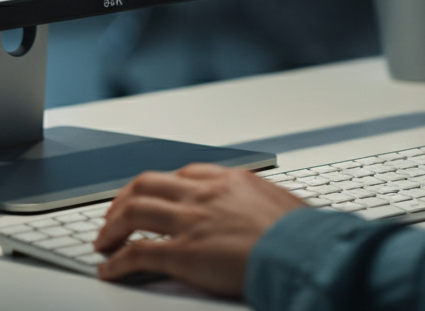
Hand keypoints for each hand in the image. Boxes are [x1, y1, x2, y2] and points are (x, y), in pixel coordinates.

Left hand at [94, 163, 304, 295]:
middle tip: (115, 216)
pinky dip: (115, 262)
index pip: (184, 173)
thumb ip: (256, 205)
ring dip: (112, 227)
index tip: (153, 197)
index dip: (161, 186)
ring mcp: (192, 220)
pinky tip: (109, 270)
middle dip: (125, 199)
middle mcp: (207, 193)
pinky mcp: (184, 252)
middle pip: (149, 183)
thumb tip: (258, 215)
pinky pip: (136, 252)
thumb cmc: (299, 233)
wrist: (302, 250)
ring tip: (103, 242)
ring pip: (134, 211)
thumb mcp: (278, 204)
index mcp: (231, 179)